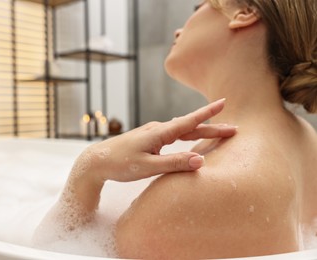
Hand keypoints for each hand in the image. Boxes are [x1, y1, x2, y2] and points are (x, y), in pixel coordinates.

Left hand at [74, 99, 236, 183]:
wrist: (97, 160)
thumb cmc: (120, 164)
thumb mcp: (148, 167)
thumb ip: (174, 163)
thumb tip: (201, 160)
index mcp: (159, 133)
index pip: (188, 121)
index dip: (207, 113)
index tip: (223, 102)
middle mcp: (157, 129)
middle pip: (189, 126)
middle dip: (212, 126)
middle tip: (233, 128)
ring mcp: (152, 133)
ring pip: (181, 130)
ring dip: (200, 131)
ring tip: (217, 131)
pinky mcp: (149, 139)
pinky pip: (173, 134)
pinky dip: (187, 134)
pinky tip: (189, 135)